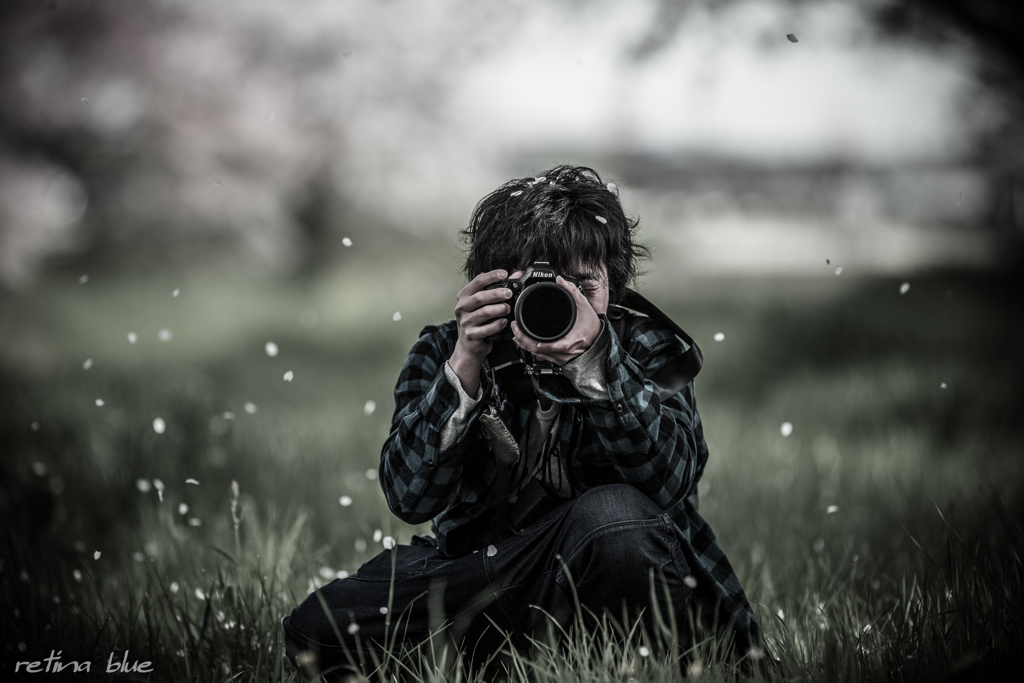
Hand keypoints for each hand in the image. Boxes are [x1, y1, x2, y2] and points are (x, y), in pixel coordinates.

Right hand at [449, 269, 510, 394]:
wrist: (469, 344)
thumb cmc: (478, 320)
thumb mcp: (483, 303)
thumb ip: (496, 288)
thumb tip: (516, 274)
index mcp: (464, 296)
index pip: (477, 281)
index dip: (492, 276)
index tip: (505, 274)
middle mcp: (462, 307)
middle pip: (479, 297)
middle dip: (496, 294)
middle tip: (509, 293)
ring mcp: (465, 322)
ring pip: (484, 313)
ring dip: (499, 309)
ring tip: (508, 308)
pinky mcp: (471, 335)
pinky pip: (486, 329)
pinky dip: (497, 325)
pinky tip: (504, 322)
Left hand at [512, 275, 601, 364]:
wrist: (597, 340)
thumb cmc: (591, 327)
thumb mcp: (584, 306)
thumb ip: (572, 291)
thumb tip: (561, 280)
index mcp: (571, 341)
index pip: (556, 346)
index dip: (545, 345)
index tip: (533, 340)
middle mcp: (564, 352)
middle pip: (540, 351)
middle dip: (525, 341)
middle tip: (516, 328)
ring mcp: (560, 357)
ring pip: (538, 355)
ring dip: (525, 345)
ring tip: (516, 334)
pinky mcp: (557, 358)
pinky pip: (541, 356)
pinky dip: (531, 349)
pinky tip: (524, 343)